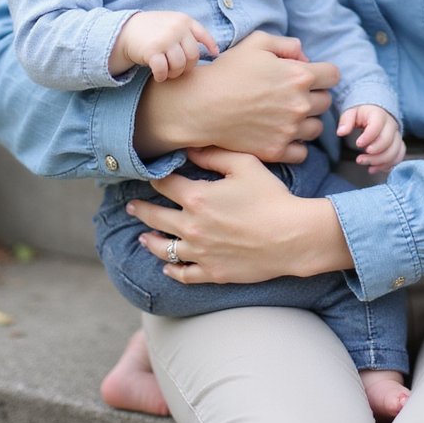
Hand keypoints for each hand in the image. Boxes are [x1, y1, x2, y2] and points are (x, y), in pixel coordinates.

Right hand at [112, 11, 218, 81]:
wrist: (126, 30)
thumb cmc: (153, 30)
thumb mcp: (173, 23)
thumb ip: (190, 32)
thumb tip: (216, 51)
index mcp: (183, 20)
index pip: (203, 35)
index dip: (211, 46)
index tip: (214, 55)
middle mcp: (176, 28)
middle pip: (193, 56)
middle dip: (187, 66)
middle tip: (178, 69)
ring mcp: (164, 39)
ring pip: (179, 65)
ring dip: (174, 73)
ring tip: (167, 72)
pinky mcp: (152, 51)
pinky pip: (163, 70)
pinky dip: (161, 76)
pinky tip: (158, 75)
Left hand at [127, 146, 352, 283]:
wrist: (292, 236)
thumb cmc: (271, 197)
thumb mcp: (245, 165)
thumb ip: (214, 155)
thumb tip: (189, 149)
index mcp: (197, 197)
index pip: (165, 184)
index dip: (154, 177)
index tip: (148, 174)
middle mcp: (191, 226)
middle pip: (155, 217)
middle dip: (140, 209)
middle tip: (131, 206)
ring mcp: (200, 252)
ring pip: (163, 248)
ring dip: (150, 241)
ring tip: (143, 237)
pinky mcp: (212, 272)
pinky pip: (183, 273)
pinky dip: (171, 270)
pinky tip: (167, 266)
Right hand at [134, 31, 339, 163]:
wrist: (200, 105)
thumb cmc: (227, 71)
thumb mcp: (256, 43)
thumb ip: (287, 44)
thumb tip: (304, 56)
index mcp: (300, 75)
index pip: (333, 75)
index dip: (323, 74)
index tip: (310, 77)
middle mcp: (300, 104)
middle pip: (326, 102)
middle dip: (313, 97)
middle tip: (291, 96)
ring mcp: (289, 130)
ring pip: (316, 129)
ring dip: (306, 122)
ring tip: (284, 116)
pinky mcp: (277, 150)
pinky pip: (302, 152)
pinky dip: (295, 145)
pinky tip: (280, 135)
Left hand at [337, 105, 405, 173]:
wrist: (375, 113)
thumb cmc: (361, 114)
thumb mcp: (351, 113)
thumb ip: (346, 121)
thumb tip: (341, 132)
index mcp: (379, 115)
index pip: (377, 125)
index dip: (368, 137)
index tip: (358, 143)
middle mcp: (391, 125)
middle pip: (388, 141)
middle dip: (374, 153)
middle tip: (359, 159)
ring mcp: (396, 136)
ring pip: (394, 151)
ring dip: (379, 162)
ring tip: (365, 164)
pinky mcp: (398, 145)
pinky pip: (398, 157)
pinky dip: (387, 165)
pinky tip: (374, 168)